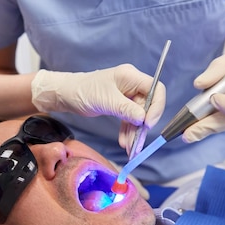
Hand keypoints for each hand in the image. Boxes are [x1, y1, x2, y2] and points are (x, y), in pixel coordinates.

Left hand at [31, 64, 165, 146]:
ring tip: (129, 148)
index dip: (157, 107)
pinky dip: (128, 131)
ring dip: (135, 132)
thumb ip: (126, 109)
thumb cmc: (84, 91)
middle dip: (143, 125)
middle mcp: (131, 84)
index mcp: (130, 76)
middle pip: (148, 105)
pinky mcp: (120, 105)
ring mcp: (126, 95)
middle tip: (139, 142)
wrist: (67, 95)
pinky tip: (125, 142)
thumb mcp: (106, 101)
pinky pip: (129, 119)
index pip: (156, 89)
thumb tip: (143, 119)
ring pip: (139, 115)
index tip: (148, 124)